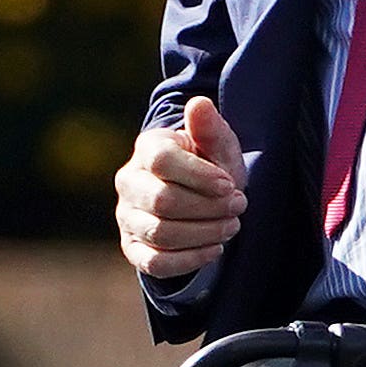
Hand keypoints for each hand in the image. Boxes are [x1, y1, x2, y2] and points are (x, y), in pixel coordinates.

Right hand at [117, 95, 247, 280]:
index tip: (230, 185)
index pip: (162, 162)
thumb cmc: (210, 168)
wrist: (200, 198)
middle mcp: (129, 181)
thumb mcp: (218, 146)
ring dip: (205, 233)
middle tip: (238, 206)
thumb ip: (210, 129)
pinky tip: (215, 249)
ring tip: (231, 226)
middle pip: (163, 201)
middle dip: (208, 207)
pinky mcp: (133, 248)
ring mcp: (127, 217)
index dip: (200, 176)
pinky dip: (190, 259)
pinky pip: (155, 262)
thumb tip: (199, 105)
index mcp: (146, 149)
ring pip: (161, 233)